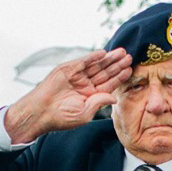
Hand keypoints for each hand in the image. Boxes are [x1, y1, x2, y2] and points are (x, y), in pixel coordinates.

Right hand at [4, 47, 132, 142]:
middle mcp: (85, 85)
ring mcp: (76, 76)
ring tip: (121, 53)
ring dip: (108, 59)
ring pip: (96, 65)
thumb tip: (114, 97)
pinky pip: (83, 61)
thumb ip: (99, 103)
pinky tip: (104, 53)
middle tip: (129, 57)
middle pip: (105, 72)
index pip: (108, 84)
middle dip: (117, 65)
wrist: (41, 112)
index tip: (130, 70)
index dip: (119, 77)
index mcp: (90, 96)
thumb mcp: (85, 113)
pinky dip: (92, 57)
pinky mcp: (67, 69)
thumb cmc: (61, 117)